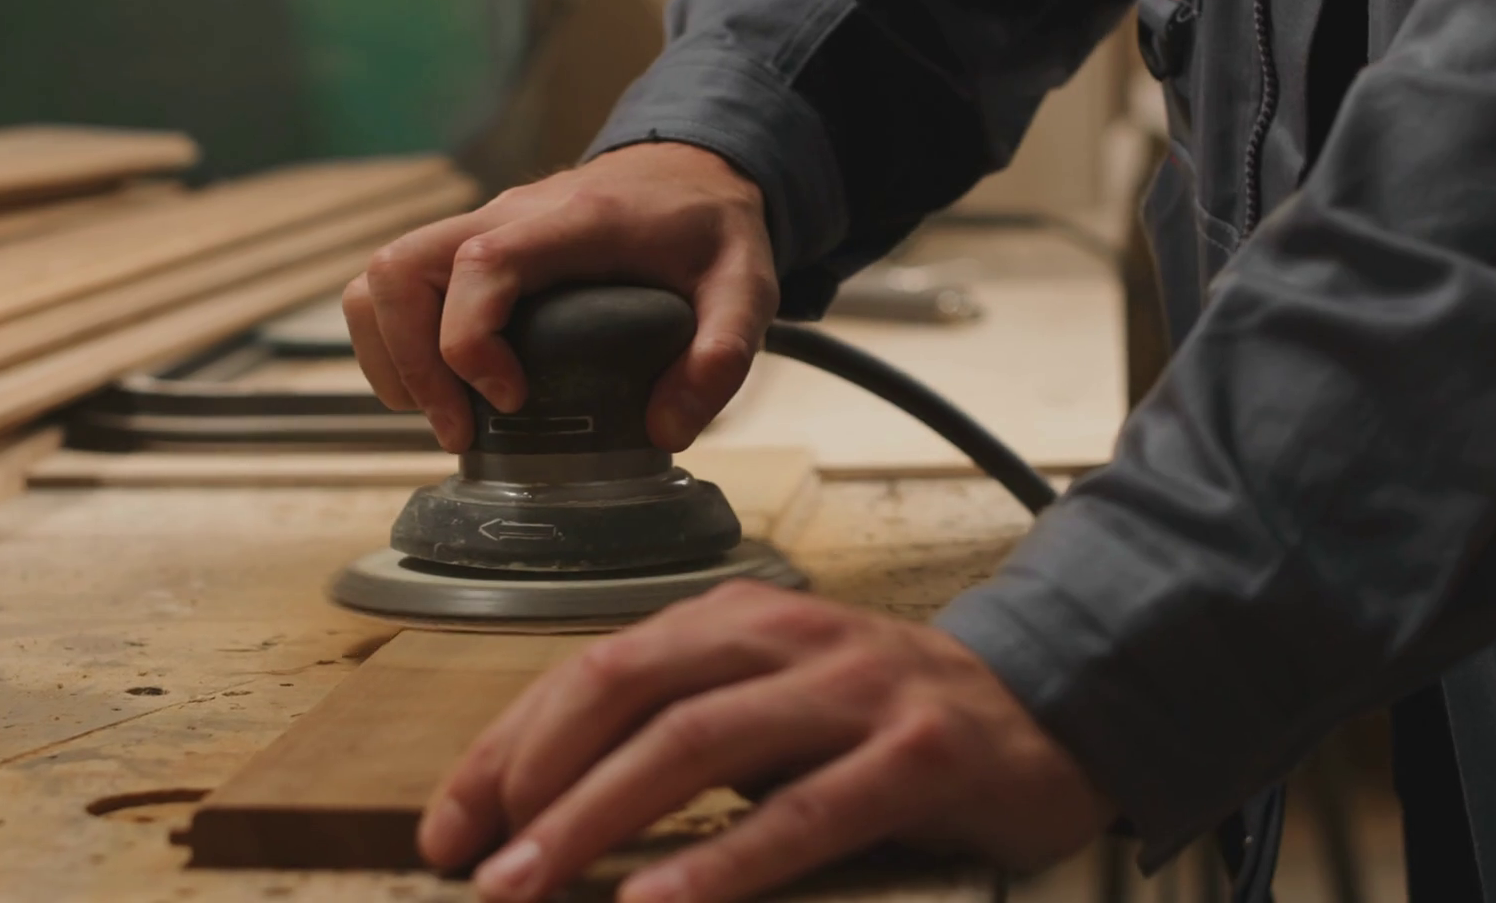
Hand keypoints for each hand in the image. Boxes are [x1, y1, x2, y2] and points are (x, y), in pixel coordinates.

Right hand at [343, 143, 778, 451]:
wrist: (694, 170)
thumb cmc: (711, 229)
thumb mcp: (747, 287)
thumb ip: (722, 356)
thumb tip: (664, 430)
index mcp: (575, 221)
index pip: (481, 263)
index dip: (469, 340)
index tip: (509, 400)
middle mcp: (511, 214)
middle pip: (401, 267)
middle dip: (410, 362)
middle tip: (459, 432)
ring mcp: (483, 226)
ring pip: (383, 275)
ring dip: (390, 354)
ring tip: (442, 417)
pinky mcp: (471, 245)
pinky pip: (399, 284)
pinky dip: (396, 341)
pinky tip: (442, 389)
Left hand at [418, 582, 1114, 902]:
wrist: (1047, 709)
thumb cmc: (884, 720)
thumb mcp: (769, 705)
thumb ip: (675, 731)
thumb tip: (542, 805)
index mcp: (736, 620)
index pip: (593, 669)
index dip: (508, 747)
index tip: (448, 826)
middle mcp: (786, 638)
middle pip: (628, 691)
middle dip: (534, 780)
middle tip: (472, 866)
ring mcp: (855, 688)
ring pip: (698, 743)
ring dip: (597, 819)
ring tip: (526, 888)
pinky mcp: (920, 754)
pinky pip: (806, 811)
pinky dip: (724, 862)